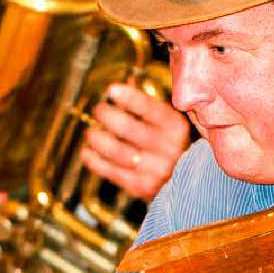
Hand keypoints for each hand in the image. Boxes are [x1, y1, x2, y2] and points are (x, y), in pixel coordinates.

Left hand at [81, 82, 189, 201]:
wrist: (185, 183)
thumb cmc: (169, 145)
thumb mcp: (166, 123)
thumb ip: (146, 106)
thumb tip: (122, 85)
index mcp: (177, 128)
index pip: (150, 108)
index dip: (129, 97)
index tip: (111, 90)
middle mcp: (170, 149)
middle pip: (128, 128)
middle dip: (107, 116)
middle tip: (99, 110)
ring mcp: (157, 170)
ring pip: (117, 152)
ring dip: (98, 139)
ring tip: (91, 133)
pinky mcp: (143, 187)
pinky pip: (112, 172)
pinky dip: (95, 161)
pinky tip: (88, 152)